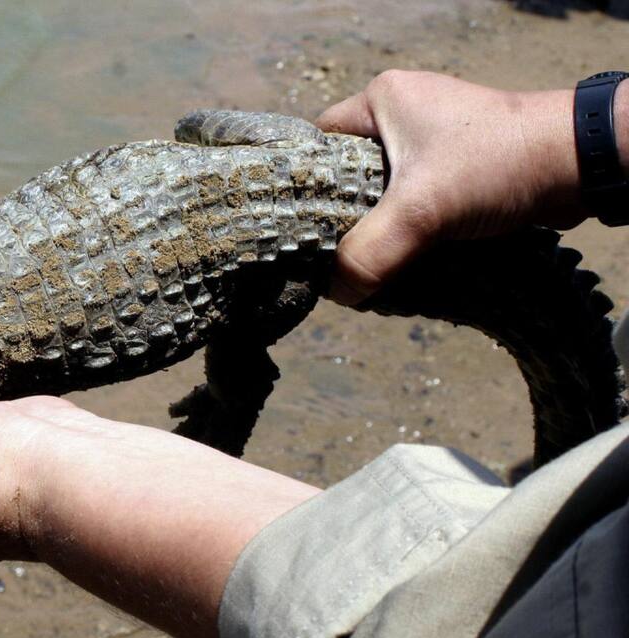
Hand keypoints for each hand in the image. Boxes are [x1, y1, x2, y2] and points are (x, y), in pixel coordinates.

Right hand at [316, 70, 586, 303]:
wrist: (579, 165)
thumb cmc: (496, 164)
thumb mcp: (420, 210)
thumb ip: (369, 253)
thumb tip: (336, 292)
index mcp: (383, 100)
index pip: (319, 142)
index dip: (306, 184)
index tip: (304, 227)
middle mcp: (404, 114)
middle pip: (348, 173)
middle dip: (345, 217)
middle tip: (338, 254)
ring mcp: (433, 140)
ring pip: (382, 193)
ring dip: (380, 229)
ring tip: (371, 261)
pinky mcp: (458, 166)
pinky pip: (415, 202)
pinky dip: (409, 230)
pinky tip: (405, 257)